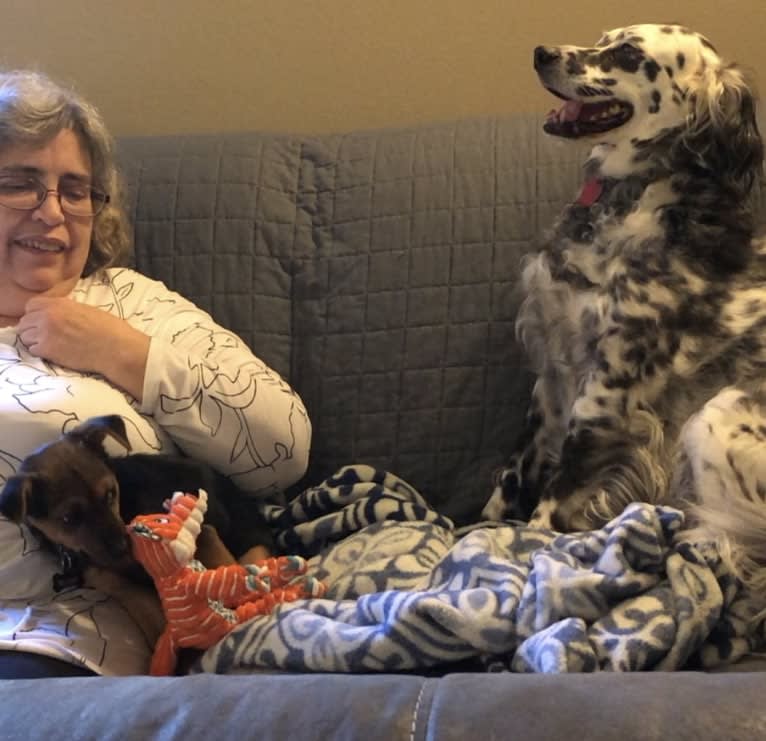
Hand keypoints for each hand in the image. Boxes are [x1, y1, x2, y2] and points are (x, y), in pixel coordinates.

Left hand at [18, 296, 150, 400]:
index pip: (31, 305)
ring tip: (50, 346)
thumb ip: (67, 309)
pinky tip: (54, 353)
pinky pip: (32, 350)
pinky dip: (40, 353)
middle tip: (47, 337)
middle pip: (24, 322)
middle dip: (33, 329)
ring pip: (25, 336)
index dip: (36, 314)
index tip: (43, 322)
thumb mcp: (87, 310)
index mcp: (59, 303)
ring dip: (34, 341)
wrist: (117, 348)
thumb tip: (59, 314)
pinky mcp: (47, 349)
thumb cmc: (110, 329)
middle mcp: (48, 315)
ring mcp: (45, 332)